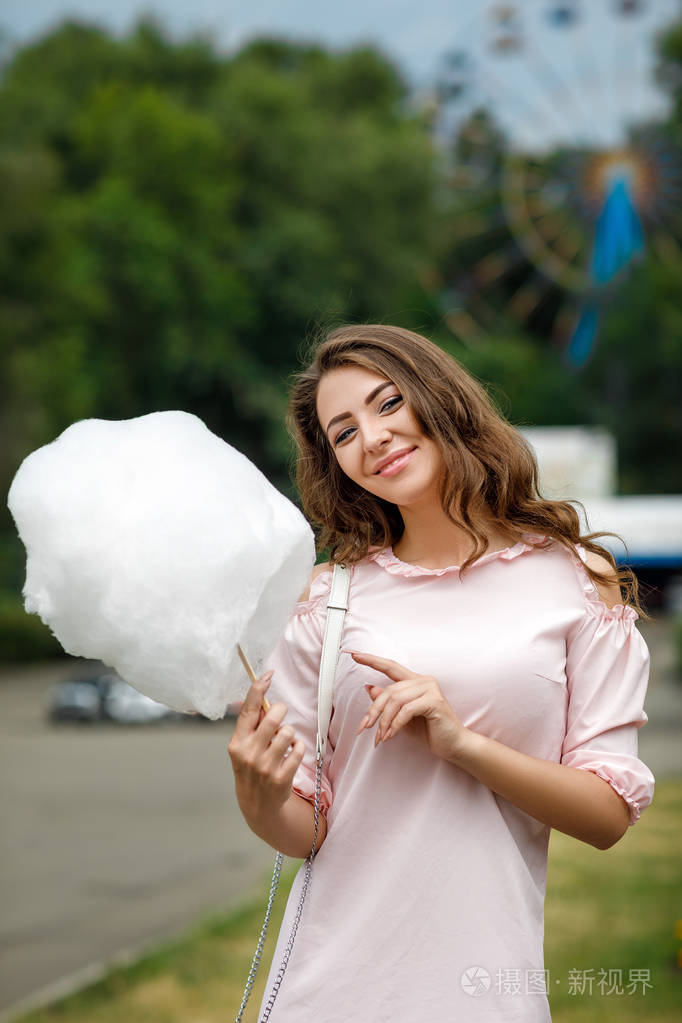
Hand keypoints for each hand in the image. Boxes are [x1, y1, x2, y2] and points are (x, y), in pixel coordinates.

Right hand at [227, 671, 304, 820]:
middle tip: (280, 716)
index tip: (268, 674)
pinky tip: (290, 755)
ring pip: (287, 732)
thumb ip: (252, 725)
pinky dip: (298, 747)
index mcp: (237, 742)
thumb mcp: (244, 747)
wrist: (258, 805)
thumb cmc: (251, 767)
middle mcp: (248, 753)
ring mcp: (265, 767)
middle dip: (280, 711)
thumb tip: (262, 695)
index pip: (248, 709)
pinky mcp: (281, 777)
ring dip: (289, 733)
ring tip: (283, 742)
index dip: (258, 689)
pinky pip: (298, 748)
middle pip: (273, 717)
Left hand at [348, 650, 468, 762]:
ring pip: (395, 700)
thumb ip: (387, 703)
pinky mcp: (434, 701)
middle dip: (374, 711)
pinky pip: (406, 710)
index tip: (354, 655)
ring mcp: (430, 689)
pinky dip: (395, 724)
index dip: (372, 660)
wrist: (453, 746)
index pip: (390, 666)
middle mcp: (423, 680)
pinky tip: (391, 735)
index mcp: (415, 681)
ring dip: (384, 721)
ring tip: (380, 737)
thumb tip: (369, 688)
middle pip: (389, 690)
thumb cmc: (430, 731)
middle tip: (365, 728)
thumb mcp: (401, 718)